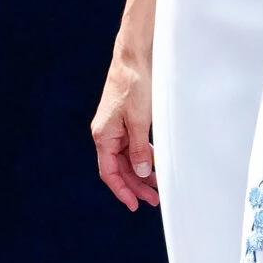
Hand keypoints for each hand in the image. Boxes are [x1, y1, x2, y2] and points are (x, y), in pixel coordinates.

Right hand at [92, 48, 158, 211]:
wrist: (134, 58)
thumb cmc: (133, 85)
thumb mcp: (139, 120)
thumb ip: (139, 149)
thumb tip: (140, 172)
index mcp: (103, 135)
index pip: (109, 172)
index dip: (122, 190)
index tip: (134, 205)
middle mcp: (107, 134)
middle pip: (119, 168)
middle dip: (136, 185)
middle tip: (154, 199)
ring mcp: (116, 128)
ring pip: (127, 158)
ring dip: (141, 172)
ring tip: (158, 185)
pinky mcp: (126, 121)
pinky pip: (133, 146)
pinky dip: (143, 157)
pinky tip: (154, 163)